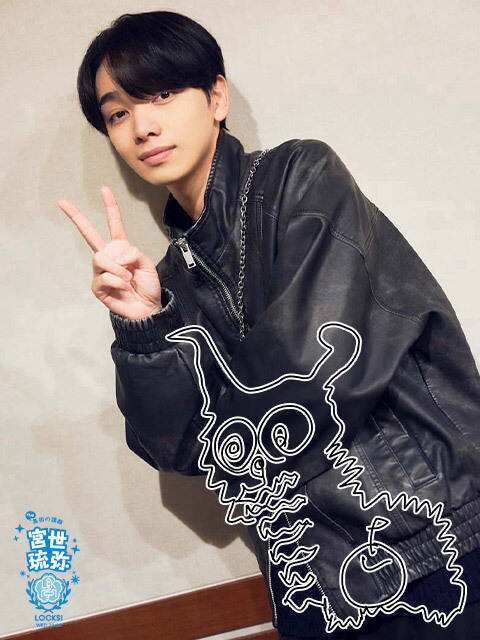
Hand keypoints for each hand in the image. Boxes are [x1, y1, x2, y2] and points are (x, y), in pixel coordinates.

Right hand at [58, 186, 162, 319]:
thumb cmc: (147, 287)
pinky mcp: (97, 286)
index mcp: (121, 249)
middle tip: (62, 202)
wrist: (147, 309)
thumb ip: (134, 252)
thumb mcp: (147, 264)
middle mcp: (108, 257)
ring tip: (128, 279)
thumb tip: (117, 253)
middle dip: (76, 217)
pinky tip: (124, 288)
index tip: (104, 189)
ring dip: (118, 269)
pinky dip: (118, 282)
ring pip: (101, 258)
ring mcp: (100, 271)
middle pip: (89, 234)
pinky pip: (105, 277)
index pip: (114, 225)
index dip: (110, 207)